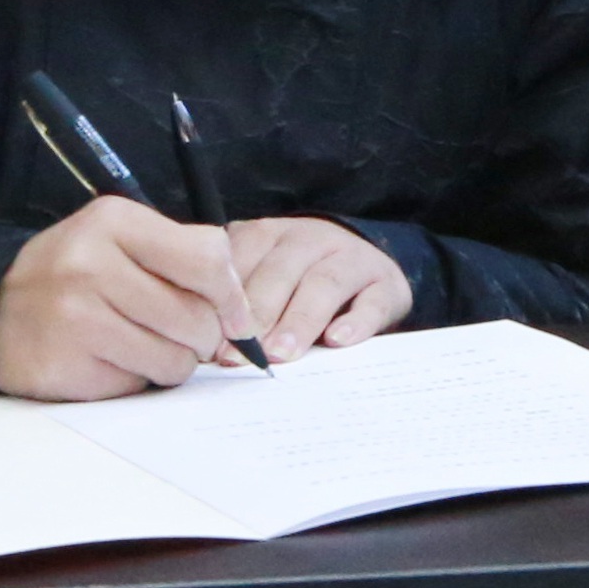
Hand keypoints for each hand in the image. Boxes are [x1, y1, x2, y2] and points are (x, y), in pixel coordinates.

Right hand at [0, 195, 247, 398]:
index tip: (234, 316)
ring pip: (174, 358)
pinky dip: (137, 378)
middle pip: (196, 317)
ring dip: (172, 361)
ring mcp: (73, 318)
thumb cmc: (76, 275)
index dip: (233, 296)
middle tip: (181, 335)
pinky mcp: (64, 366)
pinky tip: (111, 360)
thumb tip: (242, 312)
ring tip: (144, 345)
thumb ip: (185, 257)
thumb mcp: (122, 239)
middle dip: (202, 336)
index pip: (208, 260)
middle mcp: (89, 265)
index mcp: (113, 222)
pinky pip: (137, 384)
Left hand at [228, 214, 412, 351]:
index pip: (243, 259)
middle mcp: (311, 238)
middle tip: (241, 354)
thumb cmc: (296, 283)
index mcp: (271, 233)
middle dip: (258, 315)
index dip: (225, 302)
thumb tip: (202, 344)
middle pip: (281, 272)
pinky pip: (372, 300)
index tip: (210, 342)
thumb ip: (234, 299)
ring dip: (299, 321)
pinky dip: (356, 322)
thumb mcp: (261, 277)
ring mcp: (352, 257)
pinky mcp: (386, 283)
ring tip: (281, 354)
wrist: (364, 269)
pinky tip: (337, 340)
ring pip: (324, 284)